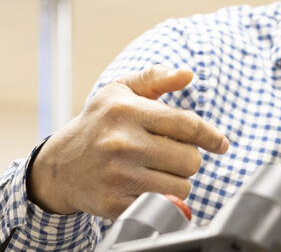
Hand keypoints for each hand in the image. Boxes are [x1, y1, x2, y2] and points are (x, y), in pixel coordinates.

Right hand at [27, 65, 229, 217]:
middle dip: (188, 158)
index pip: (188, 125)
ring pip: (181, 186)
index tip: (221, 144)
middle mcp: (121, 143)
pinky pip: (162, 206)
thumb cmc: (100, 123)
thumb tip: (187, 74)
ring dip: (177, 180)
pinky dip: (163, 199)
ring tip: (157, 170)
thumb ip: (156, 78)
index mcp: (126, 111)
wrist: (59, 166)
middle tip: (170, 155)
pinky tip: (146, 187)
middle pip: (190, 159)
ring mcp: (117, 176)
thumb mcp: (121, 91)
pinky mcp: (114, 204)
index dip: (212, 136)